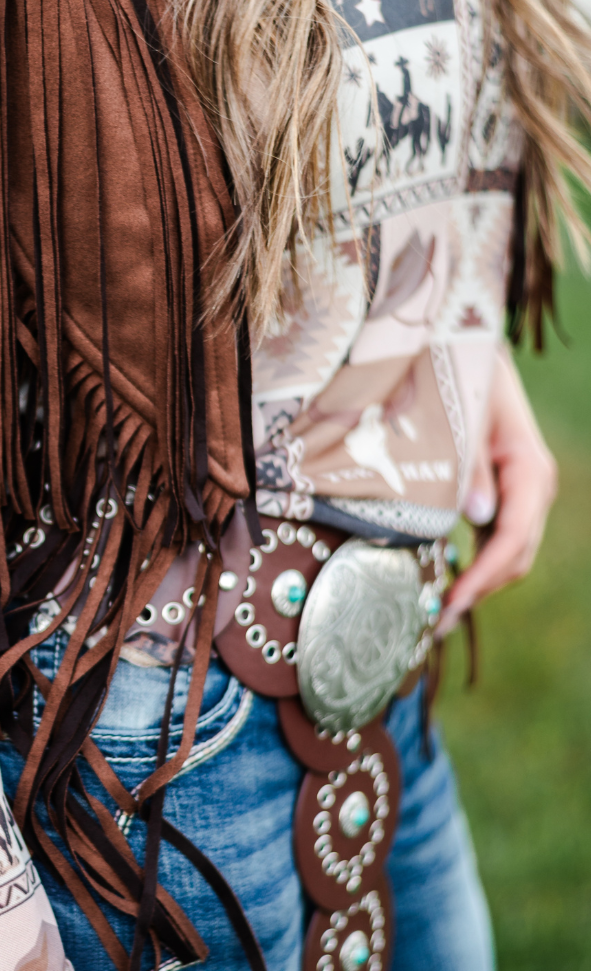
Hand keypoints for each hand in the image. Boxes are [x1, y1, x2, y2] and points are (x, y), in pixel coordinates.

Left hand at [438, 347, 556, 635]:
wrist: (464, 349)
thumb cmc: (461, 376)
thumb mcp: (460, 416)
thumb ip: (468, 465)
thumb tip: (477, 516)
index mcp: (529, 468)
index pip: (515, 536)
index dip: (485, 575)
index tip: (454, 601)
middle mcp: (534, 486)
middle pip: (516, 555)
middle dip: (480, 590)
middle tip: (436, 621)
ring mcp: (521, 492)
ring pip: (509, 553)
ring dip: (479, 584)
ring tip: (438, 612)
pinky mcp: (503, 495)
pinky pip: (496, 539)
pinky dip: (475, 563)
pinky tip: (445, 581)